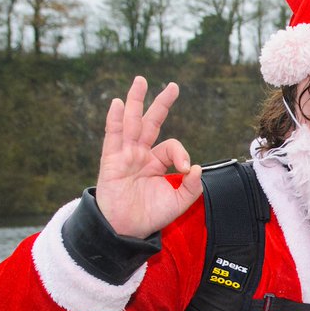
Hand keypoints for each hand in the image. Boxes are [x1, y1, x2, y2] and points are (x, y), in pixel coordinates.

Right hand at [97, 76, 202, 237]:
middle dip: (161, 103)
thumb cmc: (150, 216)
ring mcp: (125, 155)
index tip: (185, 169)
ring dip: (135, 101)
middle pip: (151, 122)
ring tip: (140, 81)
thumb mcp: (178, 202)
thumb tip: (197, 168)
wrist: (127, 229)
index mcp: (156, 162)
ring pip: (131, 123)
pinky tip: (118, 104)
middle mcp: (140, 154)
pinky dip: (115, 119)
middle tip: (173, 86)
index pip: (172, 146)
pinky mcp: (111, 160)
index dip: (182, 154)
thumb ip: (192, 186)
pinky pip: (113, 136)